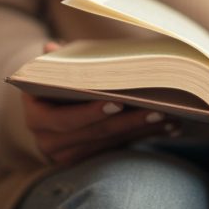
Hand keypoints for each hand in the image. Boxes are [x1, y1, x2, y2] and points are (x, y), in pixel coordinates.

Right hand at [22, 42, 178, 164]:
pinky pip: (120, 148)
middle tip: (160, 109)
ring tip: (172, 117)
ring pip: (112, 142)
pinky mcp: (88, 161)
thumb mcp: (51, 71)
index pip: (64, 119)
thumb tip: (52, 48)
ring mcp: (68, 156)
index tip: (119, 102)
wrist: (46, 112)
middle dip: (131, 121)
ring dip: (144, 129)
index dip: (92, 112)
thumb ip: (56, 62)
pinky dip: (145, 136)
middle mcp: (48, 142)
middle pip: (96, 133)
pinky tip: (169, 127)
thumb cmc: (53, 82)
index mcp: (35, 117)